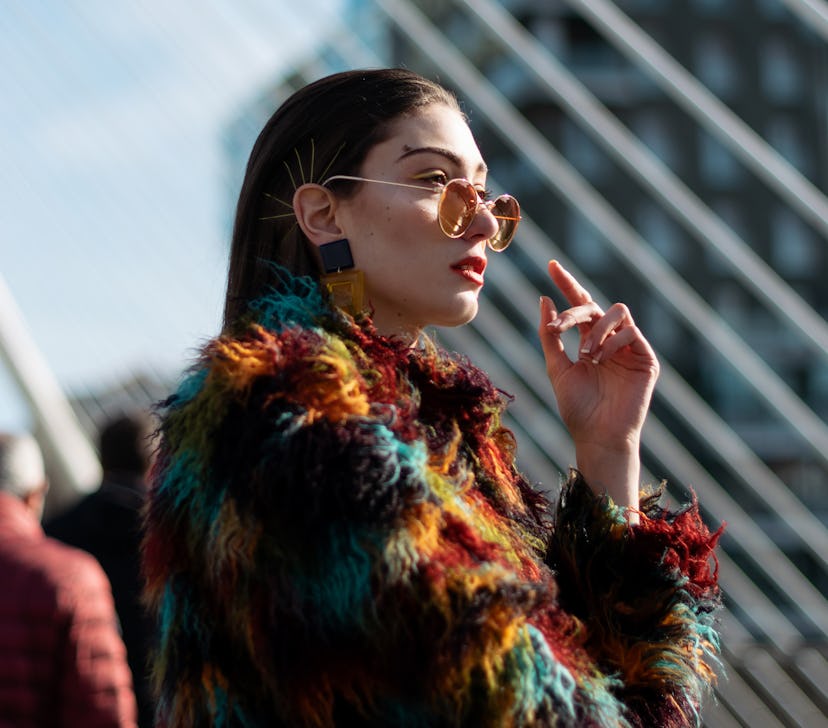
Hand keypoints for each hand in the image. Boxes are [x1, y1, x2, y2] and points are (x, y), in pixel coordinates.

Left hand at [538, 260, 659, 512]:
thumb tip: (544, 299)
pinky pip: (631, 332)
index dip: (567, 284)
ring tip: (585, 353)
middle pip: (595, 305)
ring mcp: (629, 348)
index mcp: (588, 341)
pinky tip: (601, 359)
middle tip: (559, 327)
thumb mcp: (557, 368)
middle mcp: (609, 340)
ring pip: (618, 311)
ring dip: (596, 327)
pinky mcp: (646, 359)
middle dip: (575, 309)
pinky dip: (612, 340)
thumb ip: (550, 335)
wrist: (598, 437)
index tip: (551, 265)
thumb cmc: (577, 408)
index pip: (579, 305)